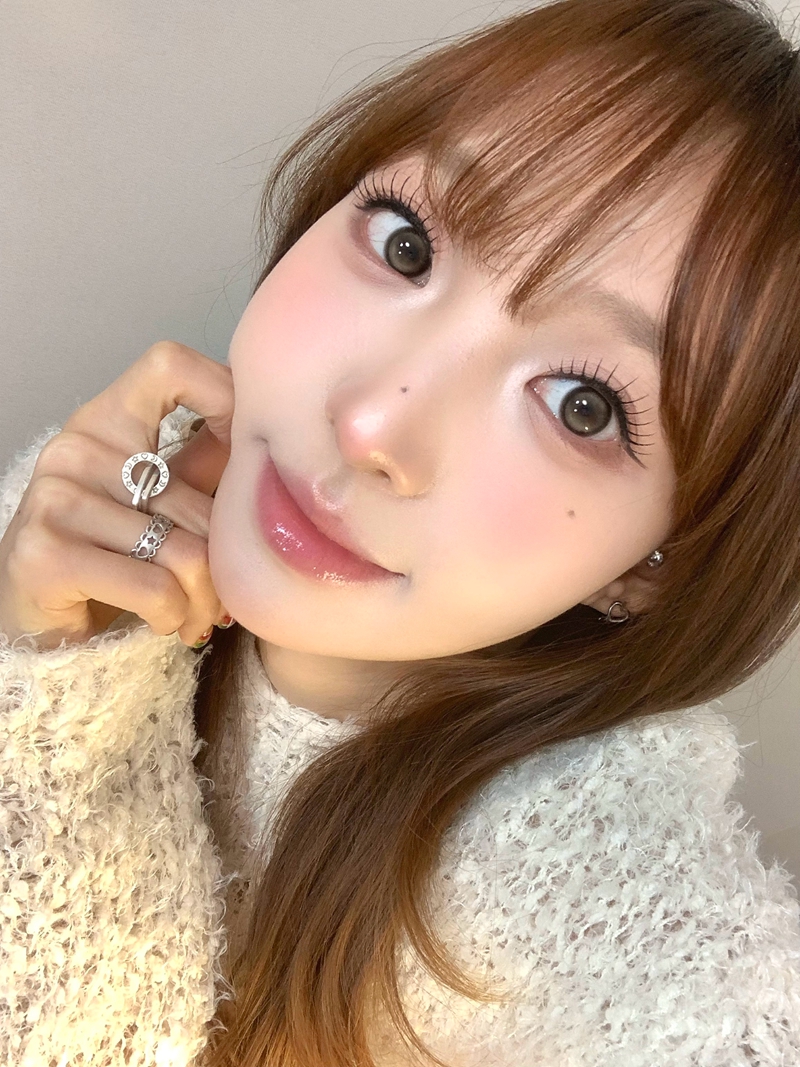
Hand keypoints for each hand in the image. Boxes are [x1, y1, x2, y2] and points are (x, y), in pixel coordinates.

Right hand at [0, 341, 234, 649]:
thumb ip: (204, 463)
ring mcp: (55, 497)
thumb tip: (273, 439)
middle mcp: (76, 448)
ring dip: (204, 601)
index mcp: (107, 420)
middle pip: (199, 498)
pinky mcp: (45, 553)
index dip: (224, 396)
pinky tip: (165, 623)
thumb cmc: (111, 556)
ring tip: (197, 616)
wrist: (38, 625)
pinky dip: (173, 616)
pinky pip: (155, 587)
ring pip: (186, 552)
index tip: (247, 453)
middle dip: (226, 563)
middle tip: (225, 597)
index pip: (170, 365)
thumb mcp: (159, 500)